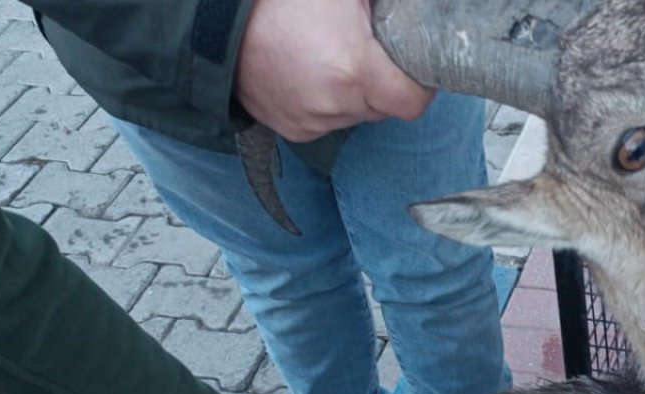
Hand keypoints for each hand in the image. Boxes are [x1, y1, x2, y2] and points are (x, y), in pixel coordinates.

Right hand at [234, 0, 433, 141]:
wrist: (222, 23)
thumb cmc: (285, 2)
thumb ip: (388, 9)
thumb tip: (422, 13)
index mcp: (354, 70)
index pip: (411, 103)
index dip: (419, 86)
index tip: (415, 71)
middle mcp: (335, 104)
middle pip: (384, 109)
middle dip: (384, 85)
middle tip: (368, 54)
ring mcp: (313, 121)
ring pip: (357, 116)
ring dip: (355, 95)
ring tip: (332, 61)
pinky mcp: (295, 130)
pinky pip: (330, 122)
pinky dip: (329, 105)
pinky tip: (312, 76)